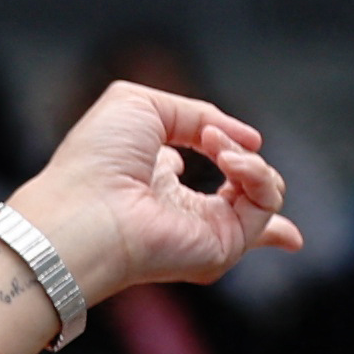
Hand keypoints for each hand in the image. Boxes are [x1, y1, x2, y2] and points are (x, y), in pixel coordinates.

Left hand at [4, 79, 300, 320]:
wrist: (87, 204)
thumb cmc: (97, 157)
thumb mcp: (142, 107)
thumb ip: (195, 113)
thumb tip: (245, 138)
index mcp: (156, 183)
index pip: (194, 180)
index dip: (228, 172)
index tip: (245, 146)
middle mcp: (182, 213)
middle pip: (245, 207)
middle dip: (263, 187)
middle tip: (227, 153)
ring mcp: (204, 231)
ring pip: (264, 195)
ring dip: (249, 158)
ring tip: (213, 144)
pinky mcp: (223, 246)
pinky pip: (266, 205)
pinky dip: (257, 173)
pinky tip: (227, 159)